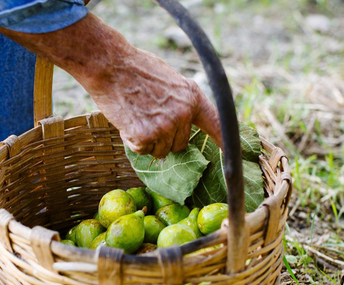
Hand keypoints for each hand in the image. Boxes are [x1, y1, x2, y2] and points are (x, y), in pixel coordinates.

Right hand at [0, 14, 221, 157]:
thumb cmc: (136, 69)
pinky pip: (141, 150)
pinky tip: (126, 118)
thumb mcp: (170, 81)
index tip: (233, 160)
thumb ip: (181, 102)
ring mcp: (165, 127)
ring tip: (136, 114)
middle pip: (180, 145)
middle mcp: (183, 114)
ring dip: (147, 140)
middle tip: (147, 117)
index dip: (226, 145)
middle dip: (165, 138)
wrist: (110, 64)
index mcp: (193, 97)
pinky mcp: (145, 136)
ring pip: (159, 151)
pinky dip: (131, 140)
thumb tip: (185, 124)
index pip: (217, 126)